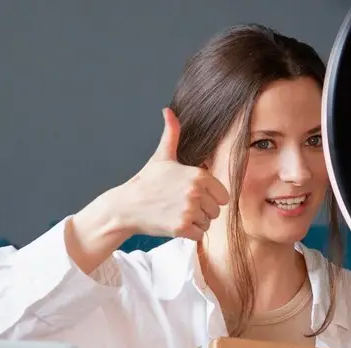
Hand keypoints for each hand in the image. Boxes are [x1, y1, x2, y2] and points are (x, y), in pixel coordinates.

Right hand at [67, 108, 230, 271]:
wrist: (127, 206)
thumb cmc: (147, 182)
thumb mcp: (162, 156)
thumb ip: (171, 134)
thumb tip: (168, 110)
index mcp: (198, 175)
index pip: (223, 195)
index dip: (210, 197)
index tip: (191, 194)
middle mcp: (196, 192)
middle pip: (216, 210)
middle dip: (202, 211)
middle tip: (180, 205)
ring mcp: (189, 210)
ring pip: (208, 223)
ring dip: (195, 222)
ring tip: (176, 213)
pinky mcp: (181, 228)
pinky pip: (199, 235)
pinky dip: (189, 234)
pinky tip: (174, 224)